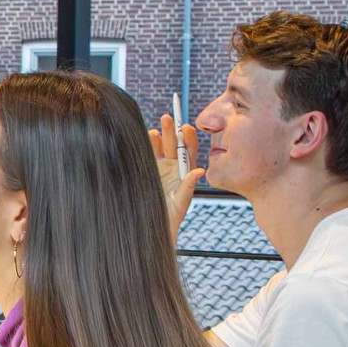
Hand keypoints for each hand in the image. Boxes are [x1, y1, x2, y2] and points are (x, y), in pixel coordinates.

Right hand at [147, 112, 205, 241]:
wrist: (152, 228)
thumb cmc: (170, 218)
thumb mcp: (181, 203)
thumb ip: (188, 186)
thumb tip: (199, 171)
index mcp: (185, 173)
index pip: (189, 151)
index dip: (189, 139)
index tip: (187, 128)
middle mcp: (173, 168)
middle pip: (174, 145)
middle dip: (172, 131)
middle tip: (169, 118)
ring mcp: (160, 169)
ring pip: (161, 148)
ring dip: (159, 137)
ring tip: (157, 128)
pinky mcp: (147, 171)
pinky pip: (148, 155)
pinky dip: (147, 146)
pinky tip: (147, 137)